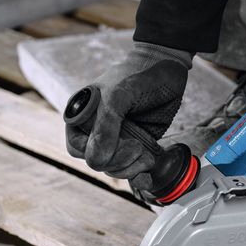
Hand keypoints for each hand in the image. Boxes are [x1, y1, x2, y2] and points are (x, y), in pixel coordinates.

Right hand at [65, 42, 191, 190]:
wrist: (168, 68)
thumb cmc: (139, 75)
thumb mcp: (120, 95)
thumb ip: (106, 125)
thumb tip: (96, 160)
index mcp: (81, 115)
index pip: (78, 149)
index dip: (99, 151)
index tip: (125, 141)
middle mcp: (96, 129)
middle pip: (97, 162)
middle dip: (119, 161)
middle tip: (139, 147)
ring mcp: (117, 139)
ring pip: (114, 169)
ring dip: (132, 167)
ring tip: (147, 154)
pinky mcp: (136, 146)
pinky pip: (131, 170)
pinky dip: (139, 176)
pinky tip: (147, 177)